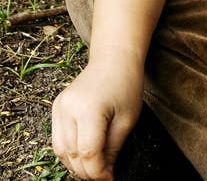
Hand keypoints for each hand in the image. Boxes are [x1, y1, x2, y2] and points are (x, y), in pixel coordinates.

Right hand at [52, 58, 143, 179]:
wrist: (114, 58)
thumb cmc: (126, 85)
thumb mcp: (127, 119)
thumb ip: (113, 149)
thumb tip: (104, 174)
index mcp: (89, 108)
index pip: (88, 152)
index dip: (98, 172)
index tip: (110, 178)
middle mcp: (69, 107)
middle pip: (72, 154)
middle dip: (87, 171)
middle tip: (103, 176)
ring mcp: (60, 106)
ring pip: (61, 150)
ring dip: (76, 164)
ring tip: (94, 167)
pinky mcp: (57, 106)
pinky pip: (58, 139)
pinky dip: (69, 152)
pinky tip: (83, 154)